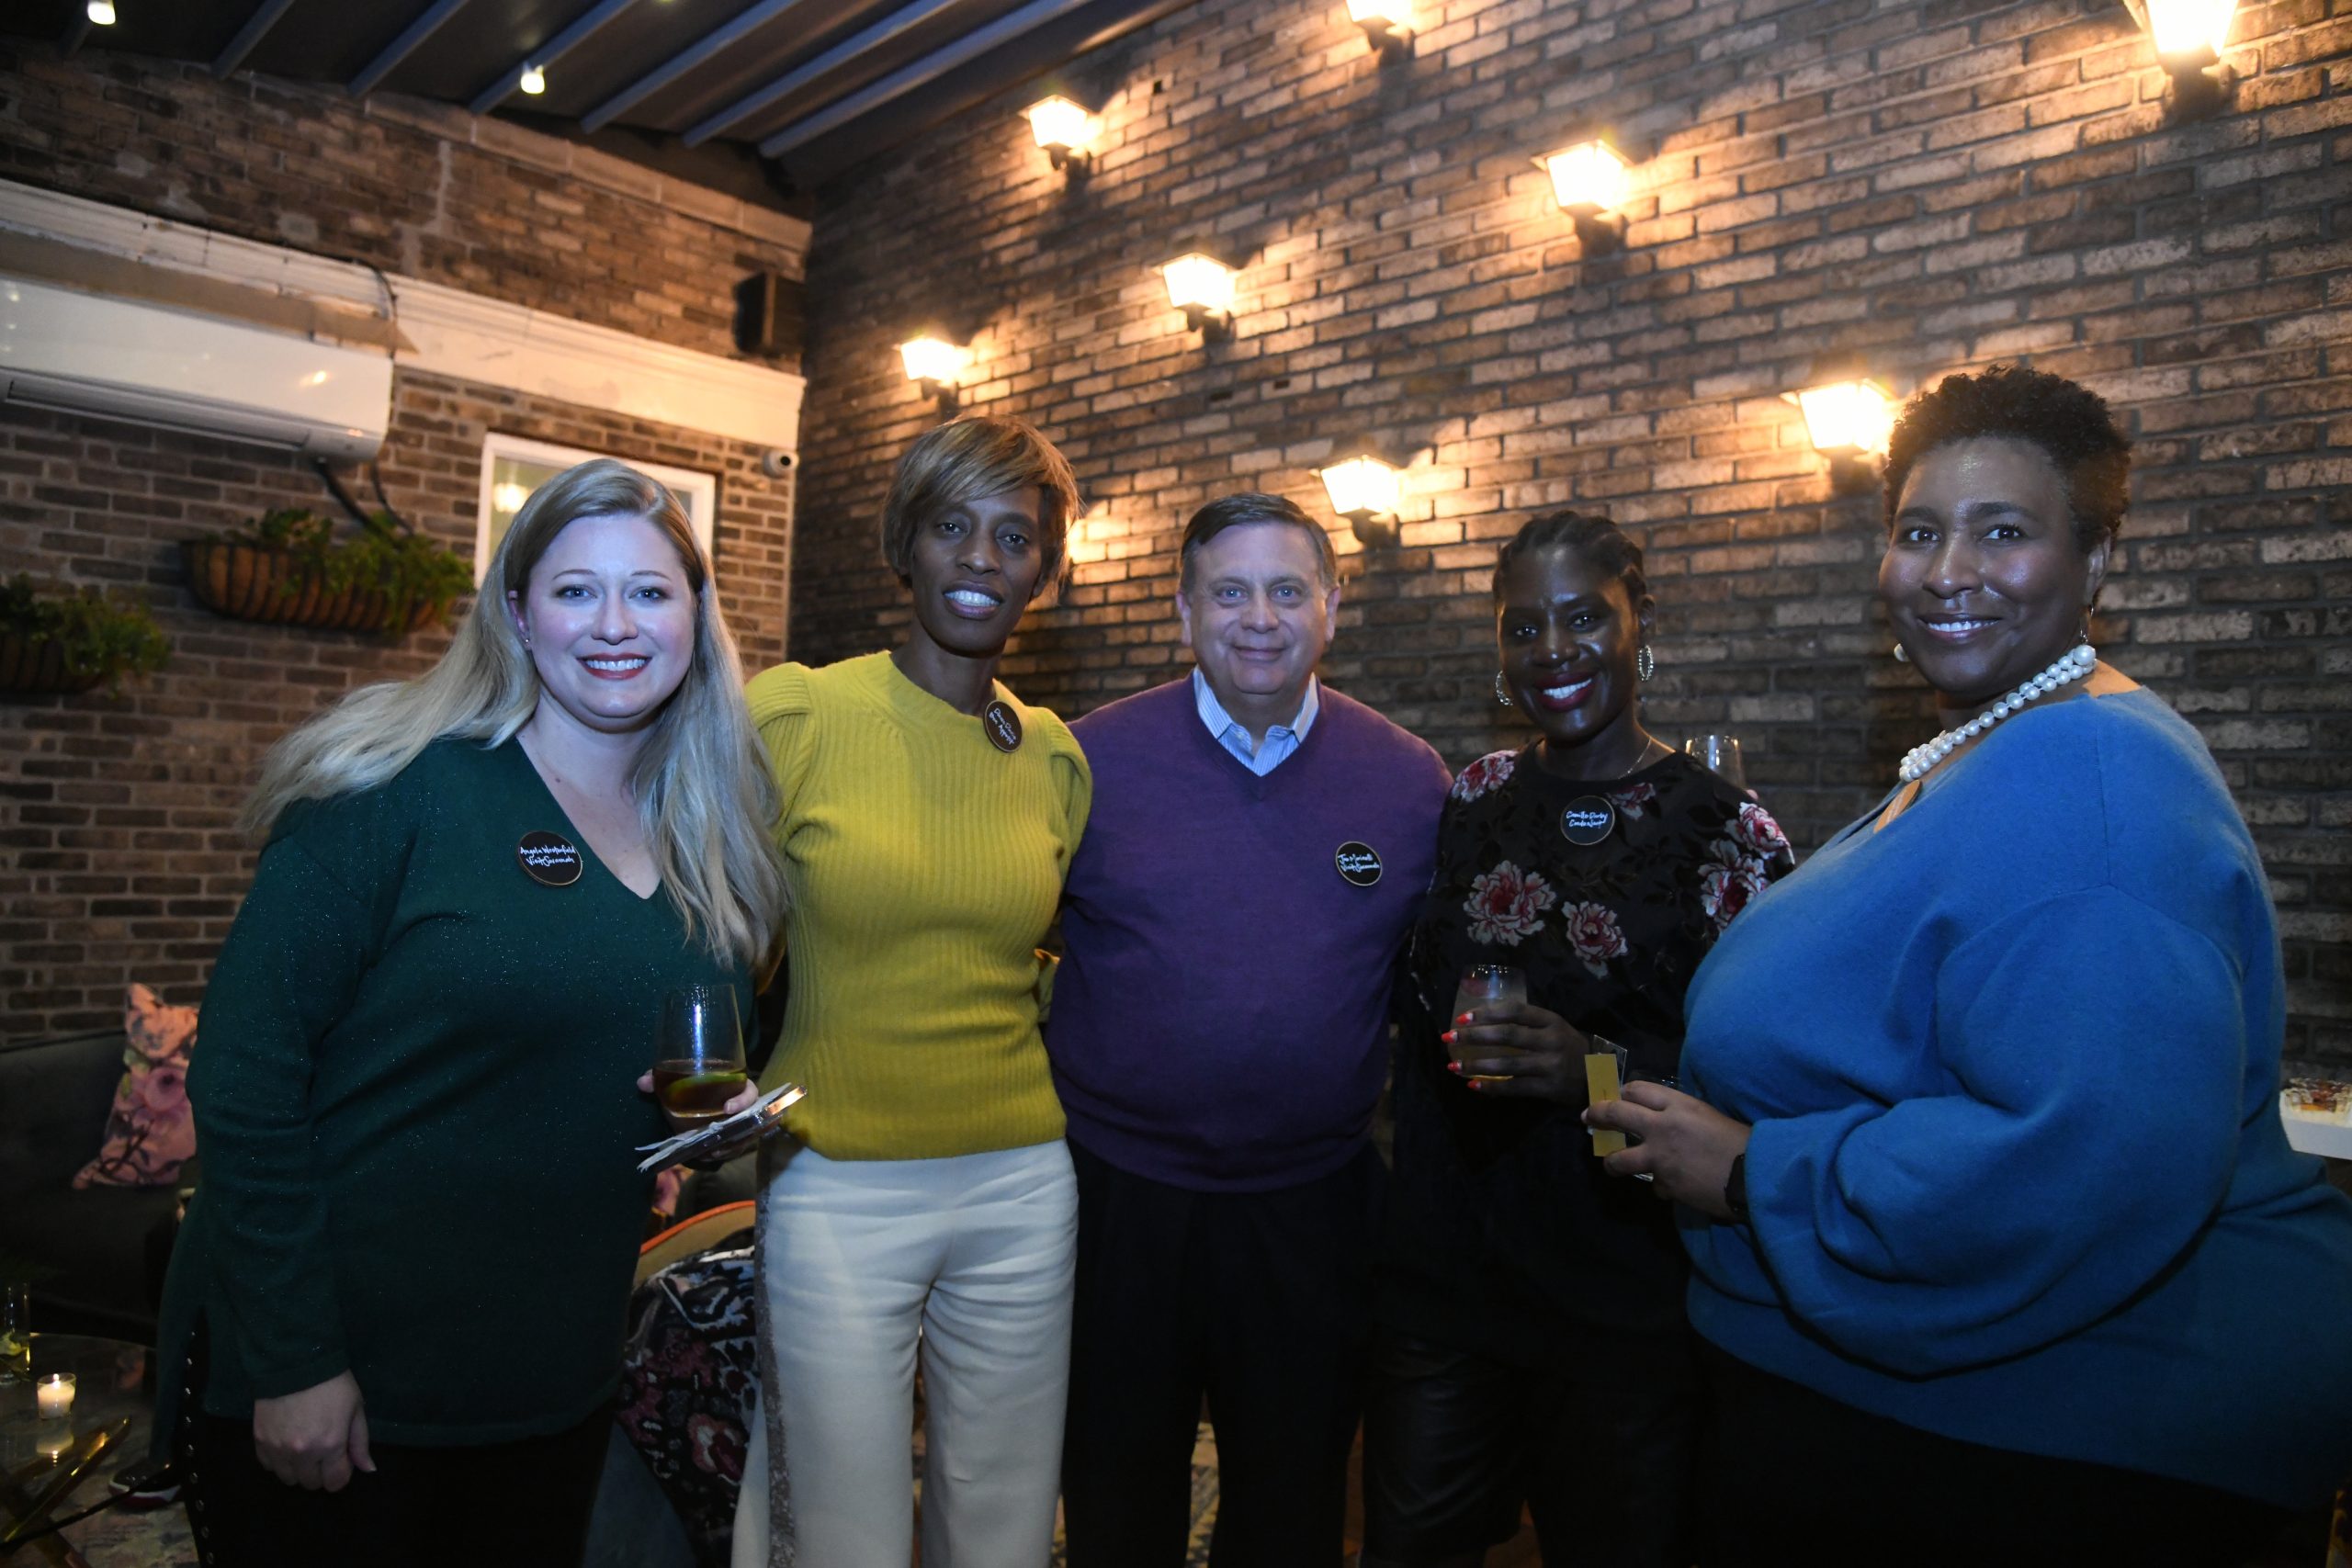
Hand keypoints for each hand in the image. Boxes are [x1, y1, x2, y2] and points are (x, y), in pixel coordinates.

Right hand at [252, 1371, 372, 1491]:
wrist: (295, 1362)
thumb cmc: (332, 1384)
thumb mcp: (355, 1409)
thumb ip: (360, 1443)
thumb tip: (367, 1469)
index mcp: (330, 1445)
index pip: (335, 1483)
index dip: (341, 1473)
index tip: (341, 1458)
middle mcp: (302, 1454)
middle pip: (311, 1484)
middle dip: (321, 1472)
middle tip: (323, 1450)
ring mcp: (277, 1449)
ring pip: (288, 1479)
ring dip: (298, 1469)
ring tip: (304, 1447)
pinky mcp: (259, 1442)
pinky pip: (268, 1466)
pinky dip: (279, 1461)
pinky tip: (287, 1443)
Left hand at [636, 1073, 766, 1165]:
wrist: (688, 1101)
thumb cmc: (689, 1086)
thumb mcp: (676, 1082)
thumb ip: (660, 1080)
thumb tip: (643, 1083)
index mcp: (733, 1087)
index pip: (750, 1092)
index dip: (743, 1100)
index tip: (727, 1108)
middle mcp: (741, 1106)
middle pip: (751, 1119)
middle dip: (739, 1130)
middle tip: (720, 1137)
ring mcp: (739, 1124)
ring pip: (743, 1137)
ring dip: (729, 1146)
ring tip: (711, 1152)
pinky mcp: (732, 1138)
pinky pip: (734, 1148)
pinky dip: (723, 1154)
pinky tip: (707, 1156)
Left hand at [1443, 1003, 1591, 1105]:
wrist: (1598, 1075)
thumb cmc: (1567, 1047)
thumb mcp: (1554, 1026)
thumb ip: (1527, 1021)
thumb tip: (1483, 1019)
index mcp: (1550, 1020)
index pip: (1514, 1011)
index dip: (1486, 1012)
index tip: (1462, 1017)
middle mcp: (1551, 1040)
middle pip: (1507, 1035)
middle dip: (1475, 1036)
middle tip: (1450, 1037)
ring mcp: (1551, 1065)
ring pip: (1508, 1064)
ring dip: (1477, 1065)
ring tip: (1454, 1066)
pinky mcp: (1549, 1088)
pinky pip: (1515, 1088)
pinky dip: (1492, 1087)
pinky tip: (1473, 1085)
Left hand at [1583, 1082, 1750, 1217]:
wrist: (1754, 1175)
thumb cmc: (1738, 1141)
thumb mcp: (1707, 1115)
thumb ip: (1679, 1115)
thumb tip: (1658, 1121)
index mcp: (1678, 1104)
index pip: (1636, 1090)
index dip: (1623, 1094)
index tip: (1617, 1099)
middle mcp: (1662, 1126)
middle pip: (1616, 1114)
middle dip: (1597, 1114)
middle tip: (1589, 1117)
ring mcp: (1659, 1157)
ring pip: (1619, 1159)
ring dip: (1612, 1162)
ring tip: (1611, 1165)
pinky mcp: (1665, 1183)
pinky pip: (1653, 1184)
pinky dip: (1660, 1185)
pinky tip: (1670, 1186)